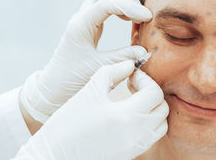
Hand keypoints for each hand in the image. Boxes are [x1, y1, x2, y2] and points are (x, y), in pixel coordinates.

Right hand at [14, 60, 168, 159]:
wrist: (53, 156)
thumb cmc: (67, 124)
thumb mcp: (89, 91)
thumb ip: (112, 72)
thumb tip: (130, 64)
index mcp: (127, 116)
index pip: (155, 93)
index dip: (145, 80)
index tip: (131, 76)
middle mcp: (136, 134)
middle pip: (162, 109)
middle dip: (152, 93)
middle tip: (134, 86)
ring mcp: (135, 147)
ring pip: (160, 125)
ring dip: (153, 109)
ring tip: (134, 101)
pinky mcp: (130, 154)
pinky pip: (151, 137)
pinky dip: (148, 123)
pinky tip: (130, 116)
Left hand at [20, 0, 151, 123]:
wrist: (53, 89)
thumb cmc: (71, 80)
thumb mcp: (99, 70)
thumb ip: (122, 58)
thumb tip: (145, 51)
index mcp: (80, 26)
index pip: (107, 4)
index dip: (130, 7)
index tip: (147, 18)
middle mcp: (81, 18)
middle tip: (142, 13)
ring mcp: (84, 21)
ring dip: (123, 1)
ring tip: (138, 17)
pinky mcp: (89, 27)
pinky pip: (105, 8)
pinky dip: (120, 9)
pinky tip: (129, 22)